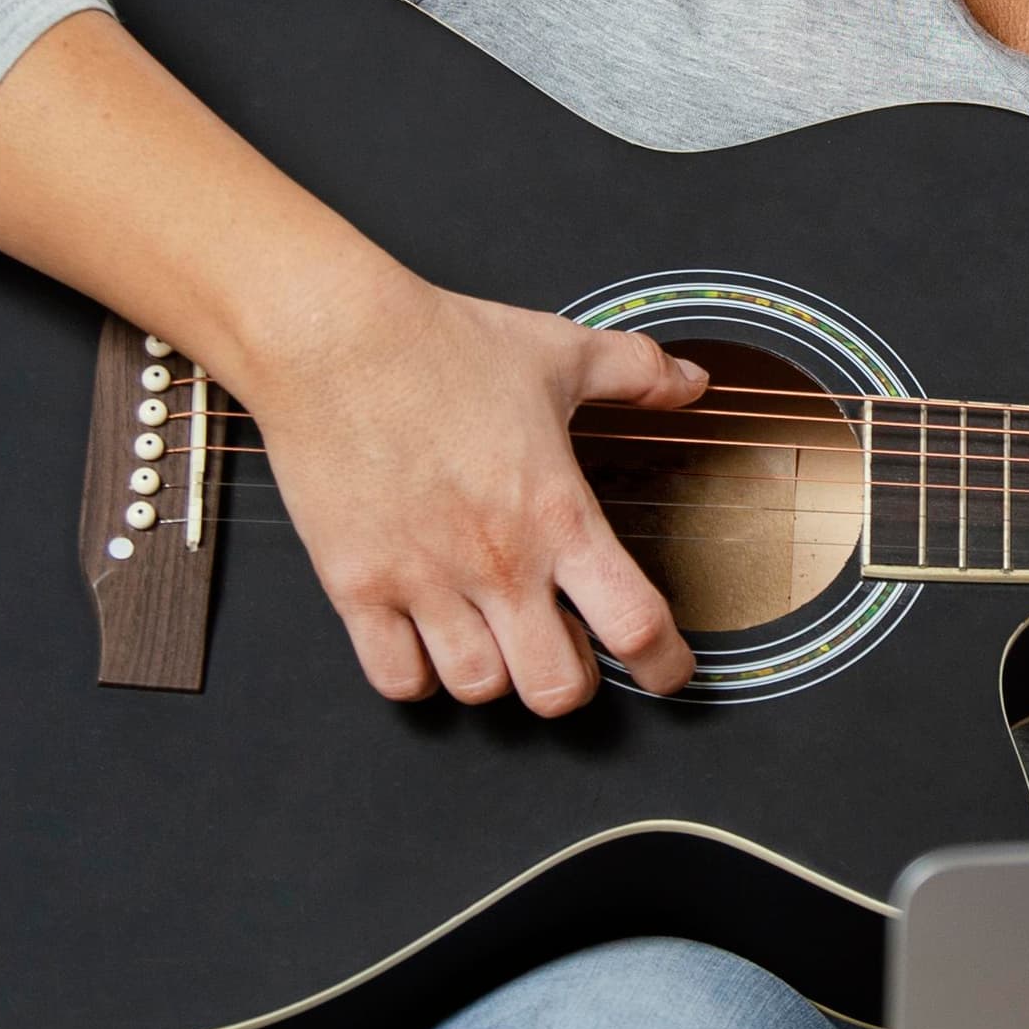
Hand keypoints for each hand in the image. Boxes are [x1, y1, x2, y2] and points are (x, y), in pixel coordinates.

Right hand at [229, 263, 705, 712]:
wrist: (334, 339)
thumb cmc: (441, 345)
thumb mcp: (560, 352)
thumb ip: (638, 373)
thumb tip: (693, 381)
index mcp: (557, 514)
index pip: (635, 623)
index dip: (664, 663)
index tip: (667, 670)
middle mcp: (496, 562)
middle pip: (556, 689)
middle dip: (570, 681)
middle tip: (565, 650)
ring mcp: (423, 581)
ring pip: (479, 689)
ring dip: (495, 675)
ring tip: (495, 636)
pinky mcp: (356, 586)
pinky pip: (397, 678)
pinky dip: (419, 675)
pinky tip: (428, 640)